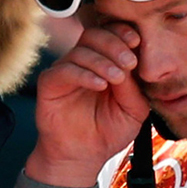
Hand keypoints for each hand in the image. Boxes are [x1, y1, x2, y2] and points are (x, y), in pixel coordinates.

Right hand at [25, 22, 149, 186]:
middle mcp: (83, 61)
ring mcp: (65, 70)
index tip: (137, 41)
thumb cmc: (108, 131)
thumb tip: (132, 63)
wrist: (82, 155)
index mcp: (104, 61)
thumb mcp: (133, 110)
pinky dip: (84, 74)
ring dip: (102, 61)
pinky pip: (64, 70)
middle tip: (129, 61)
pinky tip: (100, 85)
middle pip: (94, 35)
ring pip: (80, 51)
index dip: (123, 32)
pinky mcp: (50, 82)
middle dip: (115, 44)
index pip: (111, 34)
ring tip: (117, 78)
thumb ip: (134, 86)